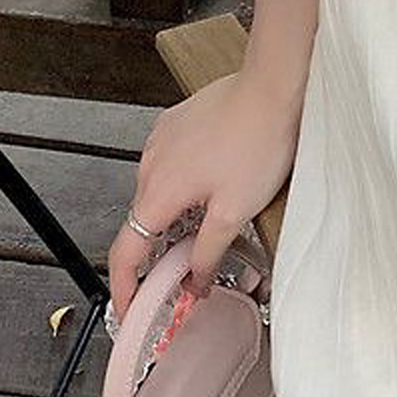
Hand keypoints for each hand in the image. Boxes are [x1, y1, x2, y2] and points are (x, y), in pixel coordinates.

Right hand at [108, 67, 301, 314]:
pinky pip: (170, 163)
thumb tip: (194, 282)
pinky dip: (183, 182)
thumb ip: (208, 253)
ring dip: (175, 213)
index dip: (124, 289)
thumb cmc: (258, 141)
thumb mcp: (235, 212)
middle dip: (161, 251)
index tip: (131, 309)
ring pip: (158, 191)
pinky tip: (215, 181)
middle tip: (190, 271)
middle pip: (143, 222)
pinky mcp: (177, 122)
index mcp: (158, 191)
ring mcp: (162, 138)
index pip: (125, 253)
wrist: (272, 86)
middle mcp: (151, 163)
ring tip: (213, 219)